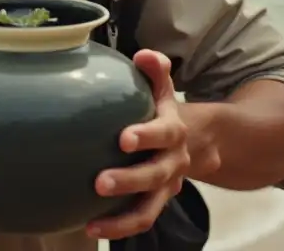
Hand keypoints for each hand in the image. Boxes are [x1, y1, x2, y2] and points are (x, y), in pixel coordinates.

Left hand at [86, 49, 194, 240]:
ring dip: (122, 218)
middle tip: (101, 181)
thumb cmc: (161, 110)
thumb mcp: (162, 88)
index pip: (164, 133)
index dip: (147, 136)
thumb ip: (155, 70)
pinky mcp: (154, 203)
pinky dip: (117, 228)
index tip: (123, 138)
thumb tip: (143, 55)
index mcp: (173, 130)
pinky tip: (89, 227)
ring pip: (149, 208)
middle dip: (130, 180)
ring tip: (92, 223)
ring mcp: (165, 187)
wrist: (193, 142)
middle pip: (156, 175)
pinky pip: (139, 220)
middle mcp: (173, 161)